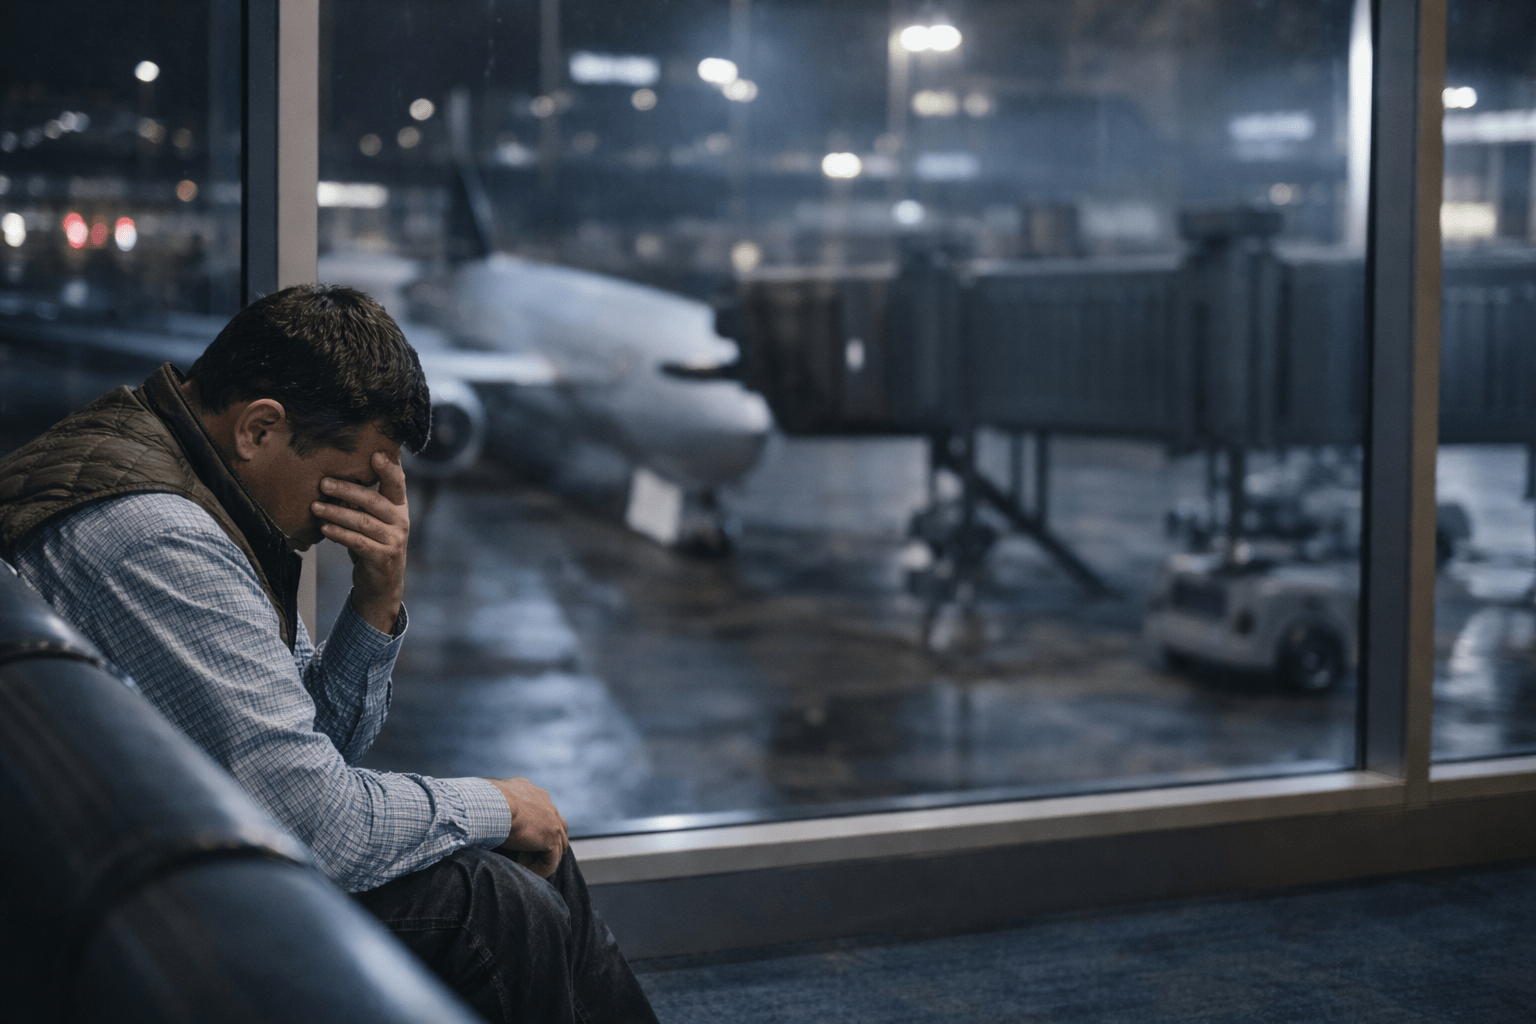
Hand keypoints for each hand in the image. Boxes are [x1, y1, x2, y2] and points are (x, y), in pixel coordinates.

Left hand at [313, 451, 408, 633]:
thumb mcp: (373, 521)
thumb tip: (334, 478)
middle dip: (347, 489)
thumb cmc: (372, 545)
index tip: (375, 454)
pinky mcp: (383, 558)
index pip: (397, 483)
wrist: (381, 584)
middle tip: (324, 482)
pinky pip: (358, 542)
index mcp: (399, 508)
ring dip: (336, 512)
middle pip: (374, 501)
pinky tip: (324, 527)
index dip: (388, 468)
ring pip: (362, 522)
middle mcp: (401, 522)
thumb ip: (364, 503)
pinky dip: (339, 534)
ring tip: (315, 507)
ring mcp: (394, 541)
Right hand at [486, 777, 568, 878]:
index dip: (534, 828)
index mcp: (533, 793)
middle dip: (543, 843)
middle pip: (556, 828)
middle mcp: (547, 804)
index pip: (543, 812)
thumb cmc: (485, 801)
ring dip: (540, 857)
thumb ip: (497, 804)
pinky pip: (552, 860)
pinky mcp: (551, 837)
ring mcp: (552, 820)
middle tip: (521, 853)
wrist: (491, 804)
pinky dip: (540, 869)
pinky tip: (524, 868)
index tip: (516, 838)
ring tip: (520, 862)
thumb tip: (482, 810)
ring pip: (557, 846)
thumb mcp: (493, 798)